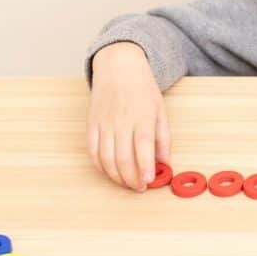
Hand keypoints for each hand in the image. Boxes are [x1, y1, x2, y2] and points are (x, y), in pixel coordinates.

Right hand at [86, 42, 171, 191]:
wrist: (118, 67)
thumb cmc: (142, 89)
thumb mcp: (160, 110)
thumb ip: (163, 138)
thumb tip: (165, 162)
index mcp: (142, 116)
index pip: (143, 146)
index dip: (146, 166)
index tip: (149, 181)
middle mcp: (121, 121)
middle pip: (123, 157)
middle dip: (131, 178)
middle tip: (139, 188)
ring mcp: (104, 123)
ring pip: (105, 158)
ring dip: (116, 176)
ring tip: (127, 183)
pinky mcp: (91, 124)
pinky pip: (92, 151)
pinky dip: (100, 166)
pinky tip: (110, 172)